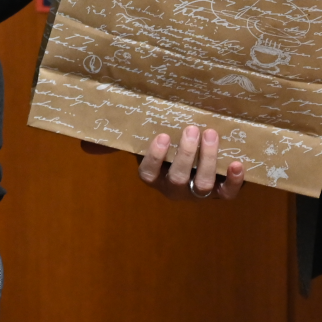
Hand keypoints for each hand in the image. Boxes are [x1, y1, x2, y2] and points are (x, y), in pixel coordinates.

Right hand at [82, 126, 244, 200]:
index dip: (155, 157)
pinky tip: (238, 163)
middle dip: (186, 154)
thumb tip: (83, 145)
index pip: (149, 173)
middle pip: (179, 178)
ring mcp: (199, 192)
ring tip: (212, 134)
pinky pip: (229, 193)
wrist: (198, 156)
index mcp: (154, 177)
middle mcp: (175, 188)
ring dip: (209, 160)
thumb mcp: (140, 143)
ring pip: (204, 184)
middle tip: (192, 128)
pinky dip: (235, 181)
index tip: (162, 135)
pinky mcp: (222, 192)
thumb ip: (117, 143)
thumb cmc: (165, 147)